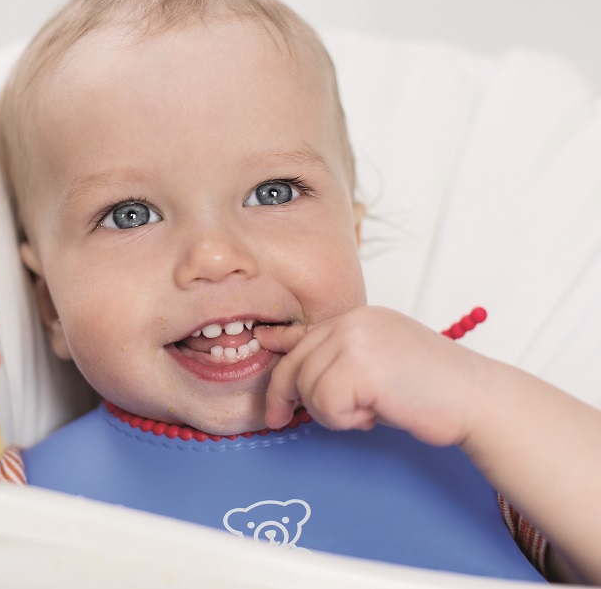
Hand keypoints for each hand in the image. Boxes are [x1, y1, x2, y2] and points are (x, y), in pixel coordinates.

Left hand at [255, 306, 488, 446]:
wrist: (478, 399)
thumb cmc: (432, 391)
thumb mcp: (379, 363)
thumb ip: (341, 361)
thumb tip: (297, 375)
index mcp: (359, 319)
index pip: (305, 332)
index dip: (279, 346)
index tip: (261, 346)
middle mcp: (352, 323)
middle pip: (294, 364)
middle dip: (284, 398)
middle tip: (280, 420)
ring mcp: (354, 341)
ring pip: (308, 390)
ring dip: (332, 414)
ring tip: (370, 411)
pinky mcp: (359, 367)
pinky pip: (326, 407)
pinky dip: (346, 422)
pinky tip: (376, 415)